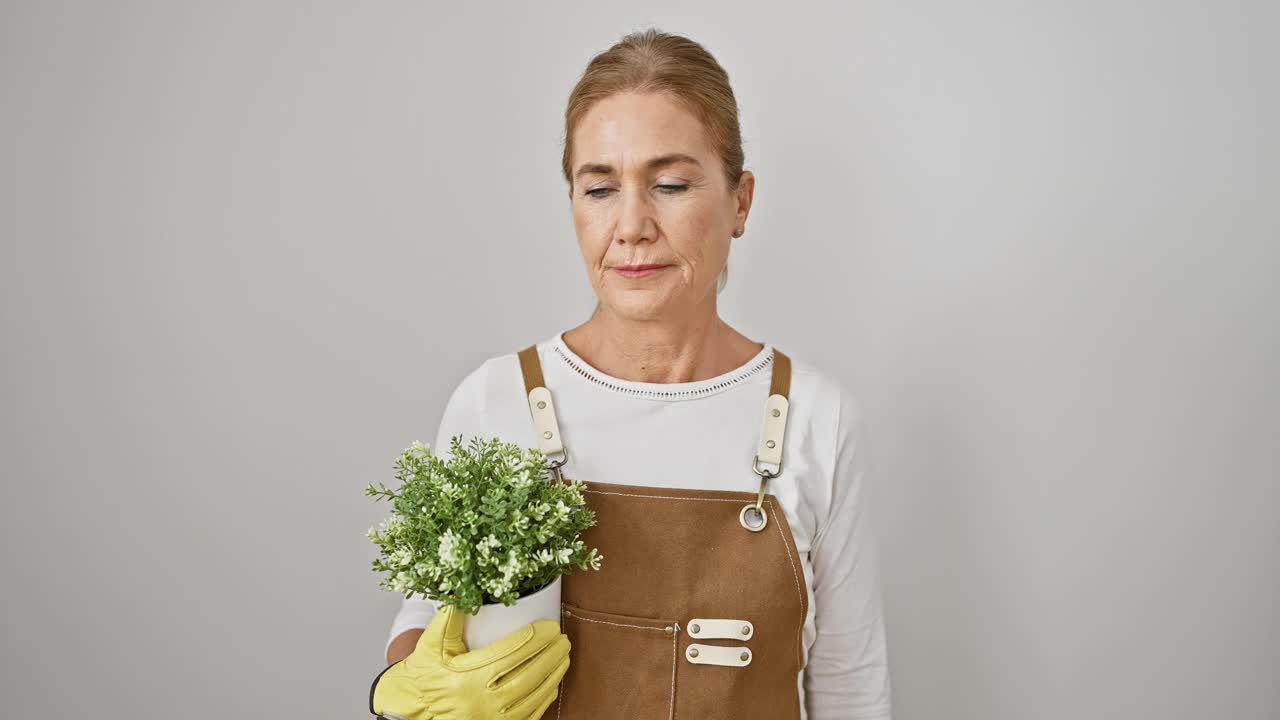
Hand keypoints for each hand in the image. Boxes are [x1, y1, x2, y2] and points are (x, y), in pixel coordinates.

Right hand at [370, 604, 569, 719]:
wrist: (414, 709)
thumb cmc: (424, 676)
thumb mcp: (430, 644)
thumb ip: (448, 618)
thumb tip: (464, 590)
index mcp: (469, 677)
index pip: (513, 653)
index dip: (536, 638)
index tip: (550, 626)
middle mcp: (484, 700)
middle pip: (530, 673)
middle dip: (551, 654)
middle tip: (563, 638)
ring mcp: (493, 717)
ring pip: (533, 694)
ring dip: (553, 674)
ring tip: (563, 656)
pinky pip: (529, 714)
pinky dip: (544, 697)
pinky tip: (552, 682)